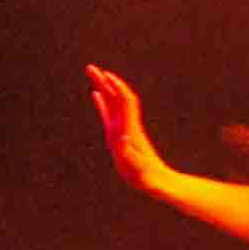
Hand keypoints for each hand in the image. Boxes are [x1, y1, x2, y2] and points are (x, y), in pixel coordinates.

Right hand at [84, 65, 171, 188]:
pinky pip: (109, 115)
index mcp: (129, 129)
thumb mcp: (136, 167)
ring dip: (104, 87)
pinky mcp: (120, 136)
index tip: (106, 74)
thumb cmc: (147, 177)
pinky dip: (102, 103)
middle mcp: (126, 126)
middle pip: (117, 98)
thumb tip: (123, 137)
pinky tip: (96, 95)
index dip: (116, 88)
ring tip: (93, 75)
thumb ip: (128, 153)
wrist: (158, 182)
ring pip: (113, 103)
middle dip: (105, 82)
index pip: (124, 102)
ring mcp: (123, 129)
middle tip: (90, 67)